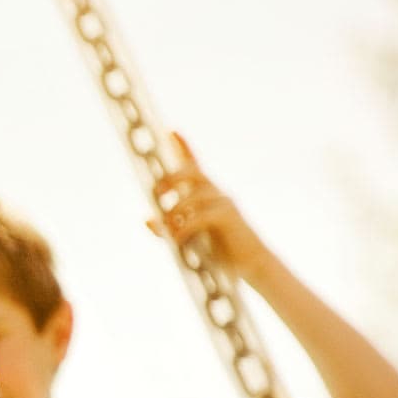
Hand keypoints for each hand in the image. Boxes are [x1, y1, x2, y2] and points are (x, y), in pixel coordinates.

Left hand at [147, 132, 279, 287]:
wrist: (250, 267)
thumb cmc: (220, 252)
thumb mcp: (188, 239)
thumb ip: (169, 228)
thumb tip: (147, 219)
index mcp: (207, 196)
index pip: (195, 166)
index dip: (184, 147)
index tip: (170, 131)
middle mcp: (217, 193)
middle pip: (192, 173)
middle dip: (170, 179)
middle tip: (155, 192)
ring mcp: (225, 203)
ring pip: (193, 197)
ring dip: (174, 212)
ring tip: (167, 228)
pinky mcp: (229, 217)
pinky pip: (200, 217)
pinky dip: (183, 230)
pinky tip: (177, 242)